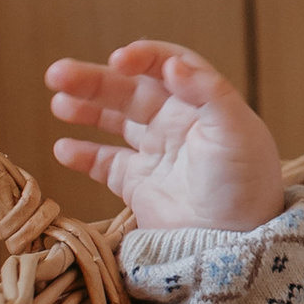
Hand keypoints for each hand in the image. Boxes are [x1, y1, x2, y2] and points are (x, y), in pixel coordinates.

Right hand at [45, 41, 285, 236]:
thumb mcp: (237, 133)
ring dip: (85, 109)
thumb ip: (208, 93)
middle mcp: (175, 123)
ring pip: (113, 121)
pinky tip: (63, 149)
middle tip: (57, 74)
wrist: (237, 244)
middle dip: (94, 80)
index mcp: (202, 104)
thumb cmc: (245, 184)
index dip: (142, 58)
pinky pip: (104, 163)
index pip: (167, 66)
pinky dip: (83, 155)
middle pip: (129, 90)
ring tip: (58, 103)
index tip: (118, 59)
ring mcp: (155, 153)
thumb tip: (172, 65)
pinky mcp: (138, 185)